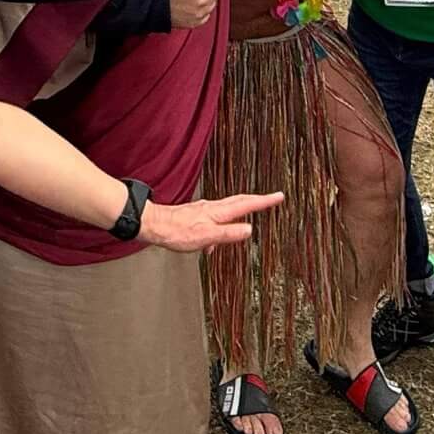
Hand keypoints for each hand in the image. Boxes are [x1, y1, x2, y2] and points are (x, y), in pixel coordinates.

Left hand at [138, 190, 284, 251]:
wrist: (155, 225)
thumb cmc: (177, 232)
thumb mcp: (206, 237)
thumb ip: (228, 234)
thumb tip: (249, 230)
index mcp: (218, 212)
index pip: (246, 205)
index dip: (264, 201)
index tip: (278, 196)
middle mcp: (213, 208)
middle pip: (240, 201)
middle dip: (257, 199)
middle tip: (272, 198)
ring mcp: (205, 210)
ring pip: (229, 207)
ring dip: (242, 207)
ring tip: (251, 209)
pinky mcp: (197, 215)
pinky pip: (217, 216)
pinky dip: (225, 221)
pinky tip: (218, 235)